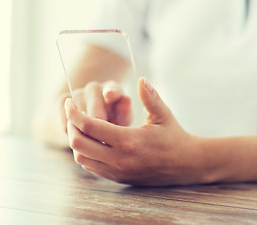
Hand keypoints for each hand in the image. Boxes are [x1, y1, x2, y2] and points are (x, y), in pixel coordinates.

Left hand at [65, 77, 208, 185]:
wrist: (187, 165)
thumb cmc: (175, 137)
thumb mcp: (164, 115)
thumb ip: (150, 96)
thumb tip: (140, 79)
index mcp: (129, 140)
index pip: (89, 126)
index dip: (74, 113)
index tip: (69, 102)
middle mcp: (120, 159)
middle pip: (78, 144)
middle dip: (71, 127)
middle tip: (73, 114)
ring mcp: (118, 171)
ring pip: (82, 158)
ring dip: (77, 142)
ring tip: (82, 127)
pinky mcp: (119, 178)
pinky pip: (92, 167)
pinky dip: (86, 154)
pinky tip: (93, 142)